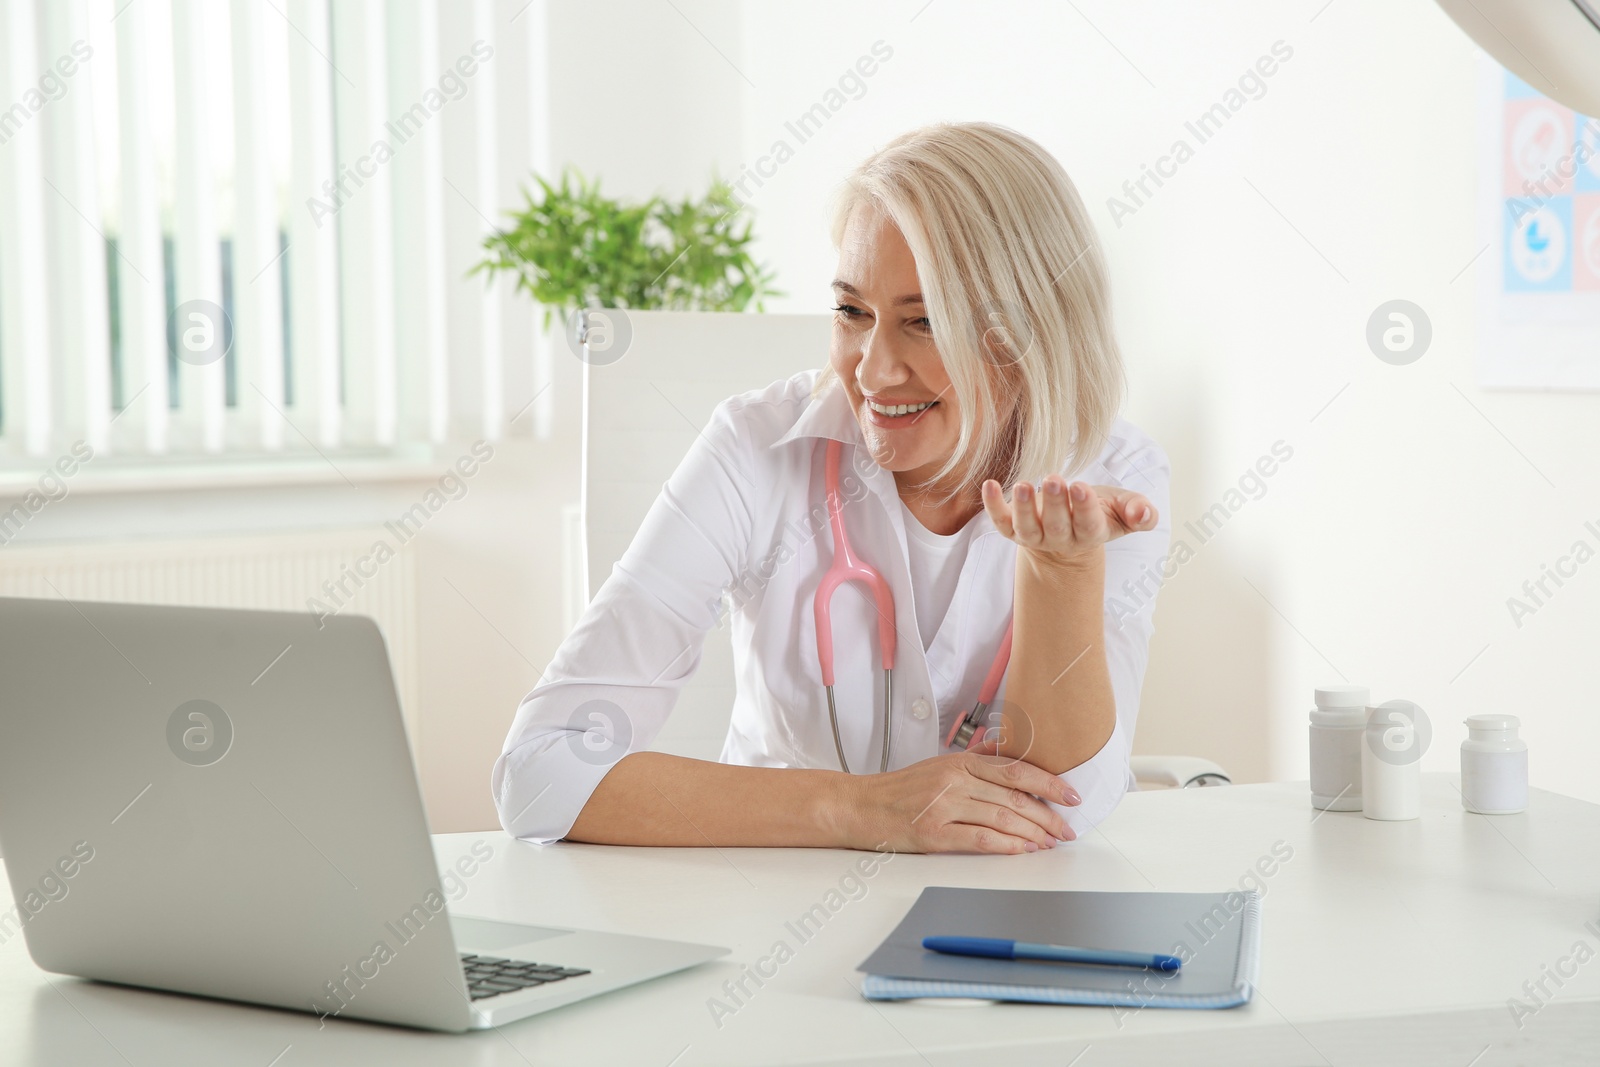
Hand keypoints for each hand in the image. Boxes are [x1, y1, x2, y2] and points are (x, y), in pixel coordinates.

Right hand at [840, 748, 1080, 853]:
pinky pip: (980, 839)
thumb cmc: (900, 790)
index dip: (1049, 783)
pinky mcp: (934, 834)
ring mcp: (944, 807)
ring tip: (1050, 842)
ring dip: (1033, 833)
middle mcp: (954, 780)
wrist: (860, 807)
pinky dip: (1007, 845)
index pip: (1016, 770)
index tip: (1071, 795)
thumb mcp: (939, 766)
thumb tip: (1011, 758)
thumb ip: (974, 764)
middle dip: (1048, 815)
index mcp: (959, 761)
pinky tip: (1023, 850)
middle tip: (1066, 829)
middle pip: (1015, 797)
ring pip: (1003, 818)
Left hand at [982, 475, 1156, 563]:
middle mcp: (1061, 539)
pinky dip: (992, 506)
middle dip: (1056, 504)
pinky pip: (1001, 522)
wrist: (1068, 533)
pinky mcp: (1013, 530)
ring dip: (1023, 508)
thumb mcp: (1125, 509)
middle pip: (1057, 526)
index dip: (1085, 508)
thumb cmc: (1100, 512)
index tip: (1081, 487)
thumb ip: (1140, 512)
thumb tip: (1144, 513)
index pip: (1089, 525)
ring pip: (1027, 528)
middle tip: (1054, 479)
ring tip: (1023, 486)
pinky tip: (989, 485)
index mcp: (1090, 533)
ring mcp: (1035, 536)